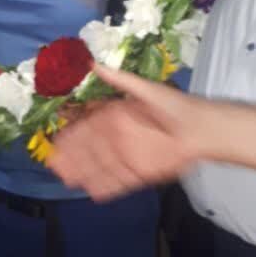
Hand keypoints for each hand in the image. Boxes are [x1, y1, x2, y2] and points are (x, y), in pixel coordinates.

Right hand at [47, 65, 206, 200]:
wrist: (202, 129)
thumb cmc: (175, 105)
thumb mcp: (147, 89)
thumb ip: (120, 79)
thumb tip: (94, 64)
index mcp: (117, 117)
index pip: (88, 127)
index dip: (72, 134)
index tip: (57, 140)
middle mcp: (119, 138)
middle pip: (90, 150)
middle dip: (72, 156)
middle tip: (53, 163)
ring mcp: (128, 156)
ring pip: (100, 166)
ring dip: (83, 172)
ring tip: (66, 179)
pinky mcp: (140, 172)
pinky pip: (119, 182)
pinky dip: (105, 187)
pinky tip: (91, 192)